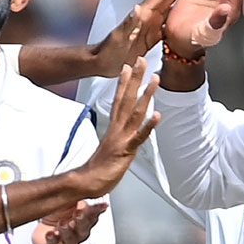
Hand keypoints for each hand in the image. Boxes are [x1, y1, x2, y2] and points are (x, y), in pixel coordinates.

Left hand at [33, 200, 107, 243]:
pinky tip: (50, 234)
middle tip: (79, 213)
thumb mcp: (70, 205)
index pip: (93, 214)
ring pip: (71, 237)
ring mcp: (67, 240)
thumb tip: (87, 178)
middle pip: (85, 226)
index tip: (102, 205)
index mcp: (84, 219)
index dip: (98, 209)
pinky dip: (52, 239)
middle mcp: (78, 231)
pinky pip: (54, 243)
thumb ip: (78, 196)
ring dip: (67, 230)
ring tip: (63, 224)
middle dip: (83, 220)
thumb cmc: (60, 219)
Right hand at [79, 57, 159, 195]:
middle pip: (127, 99)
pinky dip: (148, 126)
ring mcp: (122, 139)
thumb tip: (120, 132)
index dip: (124, 82)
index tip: (127, 65)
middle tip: (141, 60)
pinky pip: (139, 137)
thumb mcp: (110, 148)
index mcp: (114, 128)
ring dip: (146, 95)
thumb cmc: (98, 169)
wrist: (86, 183)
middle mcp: (117, 129)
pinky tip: (157, 115)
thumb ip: (116, 137)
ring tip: (155, 79)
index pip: (119, 100)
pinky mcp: (125, 151)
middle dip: (135, 79)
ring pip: (135, 113)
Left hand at [92, 0, 187, 75]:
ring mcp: (150, 28)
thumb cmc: (109, 50)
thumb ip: (129, 23)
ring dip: (182, 3)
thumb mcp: (119, 37)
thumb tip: (138, 8)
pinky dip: (178, 22)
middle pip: (168, 0)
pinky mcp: (151, 39)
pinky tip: (185, 21)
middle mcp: (148, 19)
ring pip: (170, 12)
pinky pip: (168, 27)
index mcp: (143, 16)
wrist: (102, 63)